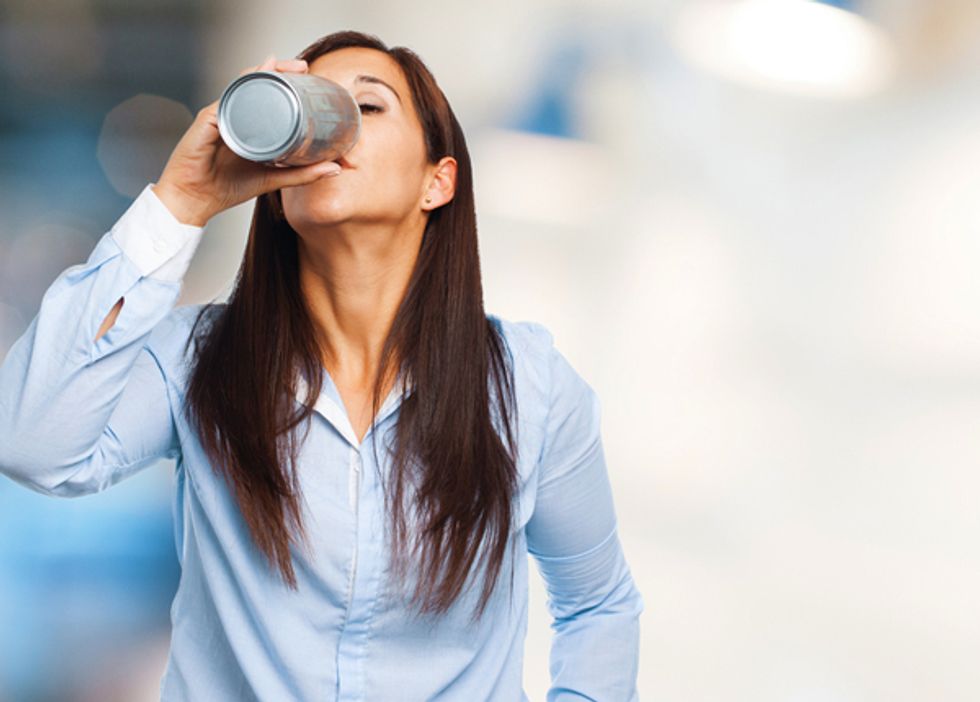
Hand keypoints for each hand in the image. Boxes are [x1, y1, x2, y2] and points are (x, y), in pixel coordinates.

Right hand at [152, 54, 341, 226]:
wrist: (194, 201)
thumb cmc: (227, 188)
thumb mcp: (273, 180)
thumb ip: (302, 173)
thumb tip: (335, 167)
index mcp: (248, 124)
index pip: (266, 94)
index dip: (285, 80)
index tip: (308, 74)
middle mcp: (233, 115)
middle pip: (255, 83)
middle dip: (278, 70)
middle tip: (302, 66)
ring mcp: (219, 116)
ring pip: (241, 86)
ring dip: (261, 73)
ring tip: (280, 66)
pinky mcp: (206, 122)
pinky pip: (225, 103)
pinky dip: (240, 93)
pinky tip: (253, 85)